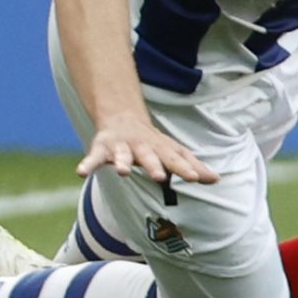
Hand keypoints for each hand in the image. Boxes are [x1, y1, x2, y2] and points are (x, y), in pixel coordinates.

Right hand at [79, 117, 218, 186]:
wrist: (123, 117)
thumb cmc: (153, 143)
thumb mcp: (172, 152)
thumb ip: (192, 166)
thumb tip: (217, 179)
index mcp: (160, 149)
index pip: (175, 159)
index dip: (185, 168)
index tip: (196, 178)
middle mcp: (141, 147)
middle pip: (149, 157)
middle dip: (154, 166)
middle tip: (159, 176)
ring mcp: (120, 147)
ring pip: (121, 155)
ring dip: (121, 163)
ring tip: (121, 172)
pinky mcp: (101, 149)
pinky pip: (92, 158)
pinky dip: (87, 164)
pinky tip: (80, 173)